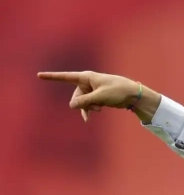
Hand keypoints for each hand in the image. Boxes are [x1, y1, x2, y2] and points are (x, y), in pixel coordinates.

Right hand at [37, 71, 160, 122]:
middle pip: (75, 96)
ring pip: (82, 102)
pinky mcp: (97, 97)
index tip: (39, 75)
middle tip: (96, 107)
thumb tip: (71, 105)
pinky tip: (89, 119)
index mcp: (86, 77)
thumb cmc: (117, 91)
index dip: (52, 77)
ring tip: (100, 109)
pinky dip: (89, 110)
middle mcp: (87, 82)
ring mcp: (92, 90)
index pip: (66, 77)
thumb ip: (84, 101)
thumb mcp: (99, 97)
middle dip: (82, 104)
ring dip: (88, 108)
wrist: (132, 95)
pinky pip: (87, 105)